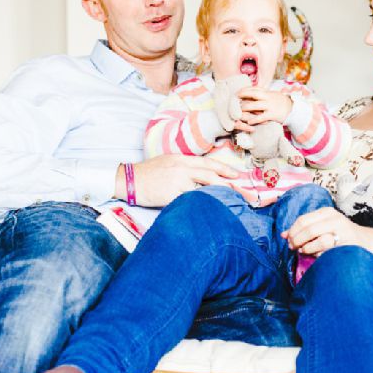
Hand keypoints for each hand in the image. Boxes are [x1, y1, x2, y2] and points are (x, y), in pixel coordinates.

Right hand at [118, 155, 238, 207]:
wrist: (129, 180)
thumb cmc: (149, 172)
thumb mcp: (169, 162)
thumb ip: (185, 167)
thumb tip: (203, 174)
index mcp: (182, 159)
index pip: (209, 163)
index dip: (225, 169)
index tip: (237, 176)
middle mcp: (182, 169)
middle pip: (211, 177)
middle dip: (229, 186)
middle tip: (242, 194)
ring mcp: (177, 182)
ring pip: (203, 191)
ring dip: (216, 199)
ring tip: (228, 206)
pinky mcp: (171, 196)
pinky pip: (189, 202)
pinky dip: (199, 207)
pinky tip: (208, 212)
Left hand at [236, 87, 292, 125]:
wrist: (293, 109)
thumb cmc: (281, 102)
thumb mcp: (273, 95)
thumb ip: (264, 94)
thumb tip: (253, 92)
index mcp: (267, 92)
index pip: (254, 88)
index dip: (245, 90)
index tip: (238, 92)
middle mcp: (268, 97)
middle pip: (253, 94)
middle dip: (243, 95)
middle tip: (234, 99)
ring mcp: (270, 106)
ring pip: (255, 105)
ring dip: (245, 108)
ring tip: (239, 111)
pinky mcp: (272, 114)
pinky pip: (261, 117)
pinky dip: (254, 119)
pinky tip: (249, 122)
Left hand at [282, 207, 364, 255]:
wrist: (366, 242)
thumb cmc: (341, 235)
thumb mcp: (324, 226)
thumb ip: (305, 229)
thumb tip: (282, 235)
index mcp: (327, 212)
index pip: (303, 219)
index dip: (292, 231)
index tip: (288, 240)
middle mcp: (333, 218)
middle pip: (306, 227)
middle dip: (295, 239)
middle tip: (292, 247)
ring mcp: (340, 230)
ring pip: (314, 236)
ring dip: (304, 246)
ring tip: (302, 250)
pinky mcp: (344, 242)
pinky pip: (323, 247)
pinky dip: (315, 251)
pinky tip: (314, 254)